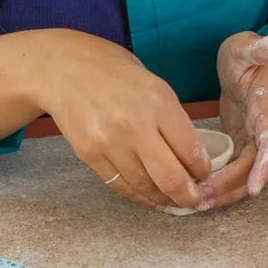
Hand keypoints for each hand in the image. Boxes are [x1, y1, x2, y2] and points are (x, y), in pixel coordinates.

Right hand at [37, 31, 214, 212]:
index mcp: (157, 100)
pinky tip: (149, 197)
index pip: (191, 148)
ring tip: (174, 201)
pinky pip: (120, 186)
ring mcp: (109, 142)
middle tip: (197, 200)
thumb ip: (169, 116)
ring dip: (164, 199)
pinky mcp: (89, 155)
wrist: (60, 67)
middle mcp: (135, 124)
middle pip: (170, 177)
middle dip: (189, 196)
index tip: (206, 174)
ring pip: (145, 186)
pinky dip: (138, 196)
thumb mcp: (151, 81)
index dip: (203, 168)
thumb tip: (191, 152)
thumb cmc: (110, 67)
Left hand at [211, 32, 267, 206]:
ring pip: (244, 175)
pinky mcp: (240, 144)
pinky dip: (219, 184)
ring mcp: (253, 140)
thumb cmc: (248, 55)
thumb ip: (256, 49)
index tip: (255, 187)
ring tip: (197, 202)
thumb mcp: (246, 47)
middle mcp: (265, 130)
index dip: (265, 165)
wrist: (249, 62)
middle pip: (255, 166)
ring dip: (224, 191)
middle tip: (203, 196)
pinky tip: (197, 193)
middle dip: (232, 185)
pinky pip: (233, 171)